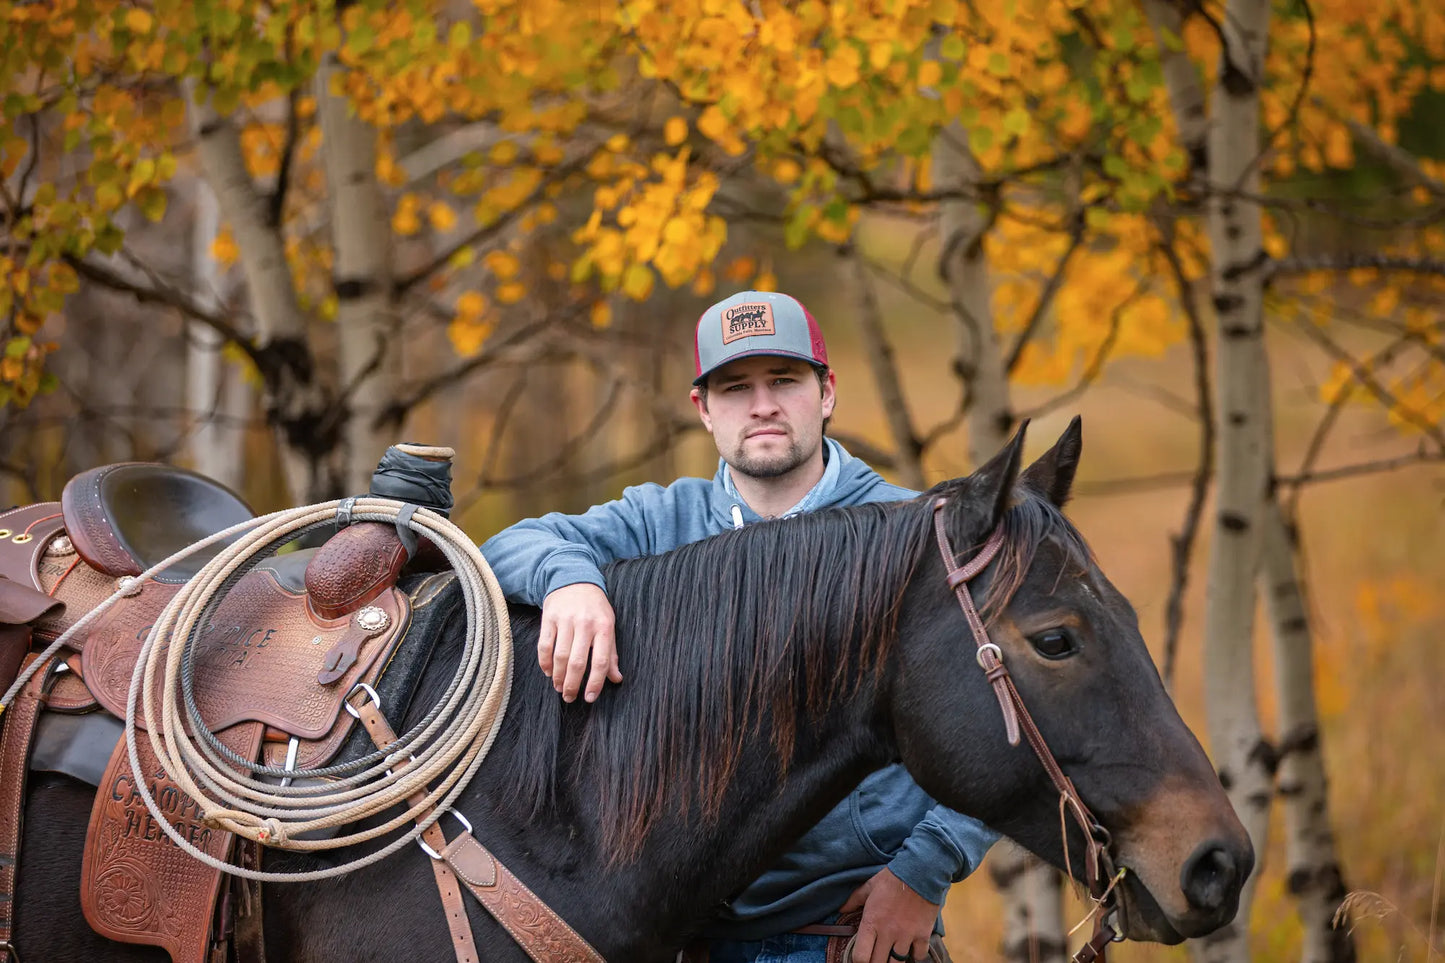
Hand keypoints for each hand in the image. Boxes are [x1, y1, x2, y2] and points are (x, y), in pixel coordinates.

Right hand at [538, 583, 622, 702]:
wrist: (574, 578)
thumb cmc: (595, 607)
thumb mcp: (609, 625)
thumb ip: (611, 653)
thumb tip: (616, 678)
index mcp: (604, 627)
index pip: (601, 660)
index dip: (596, 682)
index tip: (590, 698)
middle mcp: (585, 623)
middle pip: (577, 662)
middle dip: (573, 685)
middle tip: (570, 697)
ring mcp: (565, 620)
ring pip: (559, 656)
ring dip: (558, 677)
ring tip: (559, 688)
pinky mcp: (549, 618)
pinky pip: (544, 645)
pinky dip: (545, 663)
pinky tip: (548, 672)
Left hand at [840, 867, 938, 962]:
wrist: (920, 871)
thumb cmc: (892, 878)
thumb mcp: (869, 886)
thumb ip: (853, 900)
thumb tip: (841, 909)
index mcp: (871, 922)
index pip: (860, 957)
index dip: (859, 961)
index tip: (861, 957)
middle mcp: (888, 933)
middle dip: (875, 962)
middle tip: (876, 956)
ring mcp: (906, 936)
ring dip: (893, 960)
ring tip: (892, 954)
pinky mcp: (923, 935)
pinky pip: (919, 956)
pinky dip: (915, 955)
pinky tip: (911, 949)